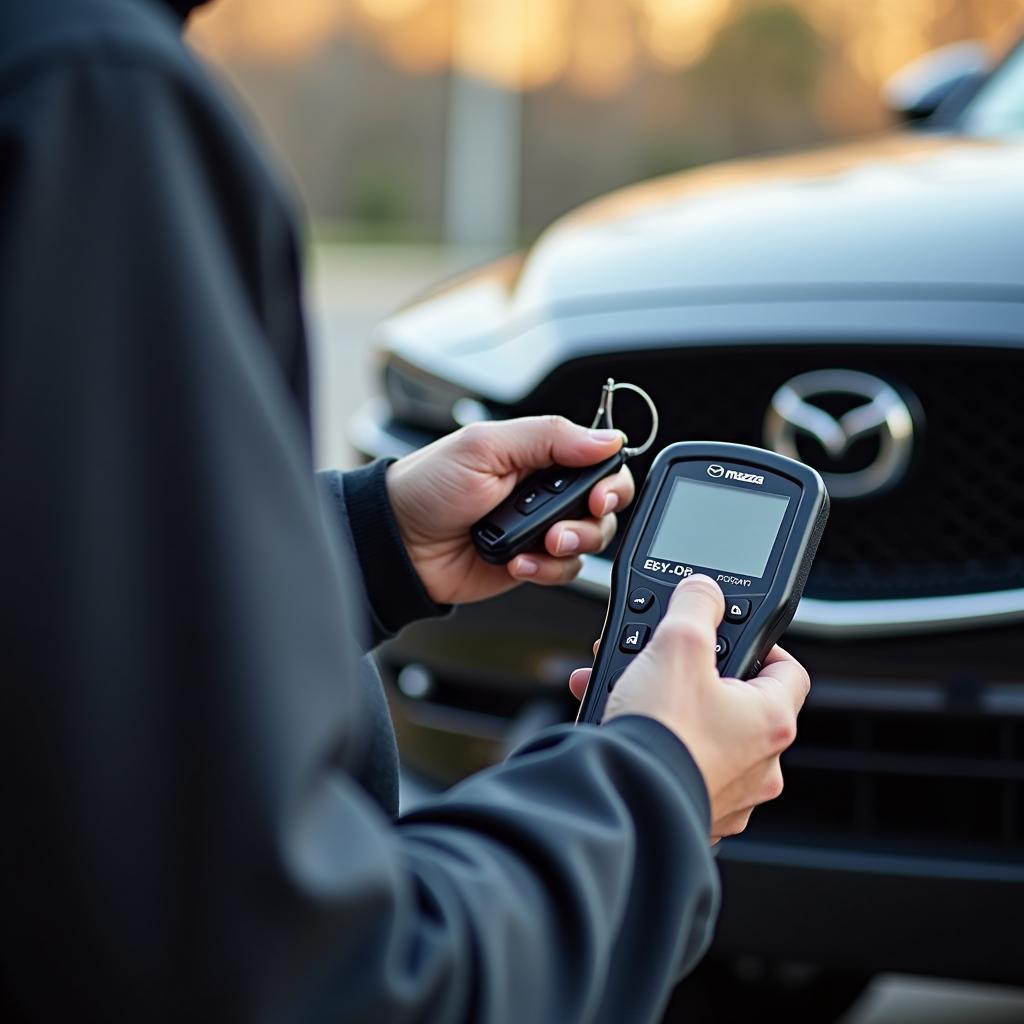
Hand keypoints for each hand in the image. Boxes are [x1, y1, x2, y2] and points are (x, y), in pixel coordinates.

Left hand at [385, 416, 634, 605]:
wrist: (398, 543)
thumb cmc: (428, 487)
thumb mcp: (485, 446)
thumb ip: (549, 437)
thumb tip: (607, 438)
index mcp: (538, 454)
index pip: (598, 461)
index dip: (610, 479)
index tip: (600, 494)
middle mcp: (544, 491)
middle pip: (604, 505)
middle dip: (594, 519)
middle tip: (566, 526)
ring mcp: (539, 530)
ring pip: (589, 541)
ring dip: (570, 546)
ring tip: (539, 544)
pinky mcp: (530, 564)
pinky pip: (564, 571)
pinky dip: (547, 570)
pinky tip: (518, 564)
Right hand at [568, 575, 809, 842]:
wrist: (624, 799)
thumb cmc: (661, 732)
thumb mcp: (678, 643)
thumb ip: (696, 606)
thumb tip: (704, 591)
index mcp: (772, 720)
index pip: (788, 668)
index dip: (759, 644)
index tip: (726, 635)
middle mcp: (761, 764)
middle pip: (735, 701)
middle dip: (689, 676)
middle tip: (658, 663)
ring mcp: (729, 795)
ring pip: (701, 734)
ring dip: (663, 707)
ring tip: (622, 689)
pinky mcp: (694, 813)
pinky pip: (678, 766)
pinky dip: (653, 744)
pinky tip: (620, 727)